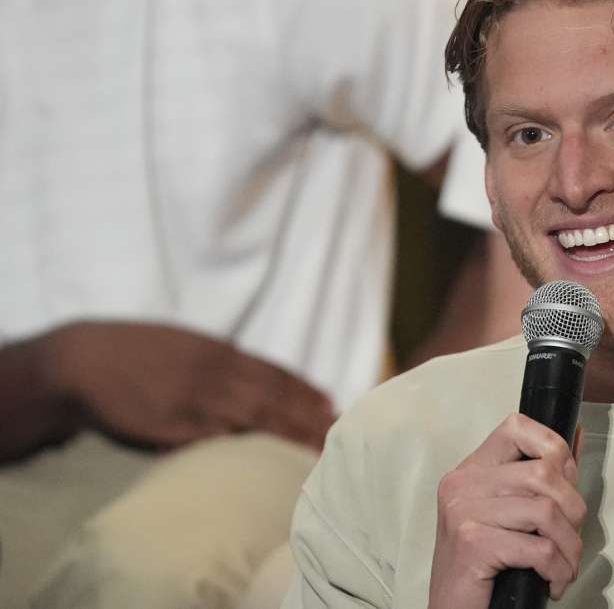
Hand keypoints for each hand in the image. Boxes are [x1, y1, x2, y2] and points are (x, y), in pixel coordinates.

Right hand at [46, 321, 334, 449]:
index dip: (305, 389)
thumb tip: (253, 375)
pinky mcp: (174, 428)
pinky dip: (247, 451)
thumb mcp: (185, 343)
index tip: (332, 403)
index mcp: (219, 352)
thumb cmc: (134, 352)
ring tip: (317, 449)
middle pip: (273, 398)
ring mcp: (195, 402)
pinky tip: (266, 462)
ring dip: (288, 435)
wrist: (82, 363)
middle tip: (339, 432)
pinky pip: (218, 442)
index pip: (274, 372)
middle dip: (308, 416)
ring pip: (254, 420)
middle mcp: (215, 375)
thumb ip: (220, 359)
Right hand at [429, 414, 586, 608]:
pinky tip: (551, 583)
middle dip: (573, 509)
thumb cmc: (483, 568)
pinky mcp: (473, 545)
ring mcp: (464, 513)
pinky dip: (557, 570)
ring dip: (570, 546)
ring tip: (564, 565)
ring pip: (547, 510)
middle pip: (543, 472)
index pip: (518, 427)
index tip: (565, 483)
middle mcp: (462, 485)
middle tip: (569, 539)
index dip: (554, 448)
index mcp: (471, 471)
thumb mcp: (509, 515)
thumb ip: (540, 477)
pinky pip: (540, 548)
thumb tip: (577, 435)